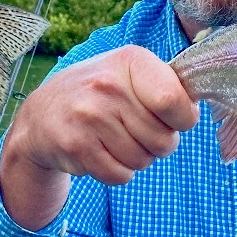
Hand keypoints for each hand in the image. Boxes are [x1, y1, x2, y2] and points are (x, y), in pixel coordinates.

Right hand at [0, 46, 198, 228]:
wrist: (41, 114)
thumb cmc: (99, 94)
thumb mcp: (130, 74)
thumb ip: (167, 86)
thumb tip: (195, 111)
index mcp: (131, 61)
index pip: (174, 101)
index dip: (182, 118)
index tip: (172, 117)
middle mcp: (109, 85)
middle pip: (163, 140)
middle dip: (158, 144)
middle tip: (136, 131)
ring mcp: (90, 116)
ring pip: (142, 160)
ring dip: (136, 158)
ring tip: (115, 139)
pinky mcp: (76, 145)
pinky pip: (120, 176)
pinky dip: (117, 172)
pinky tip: (101, 151)